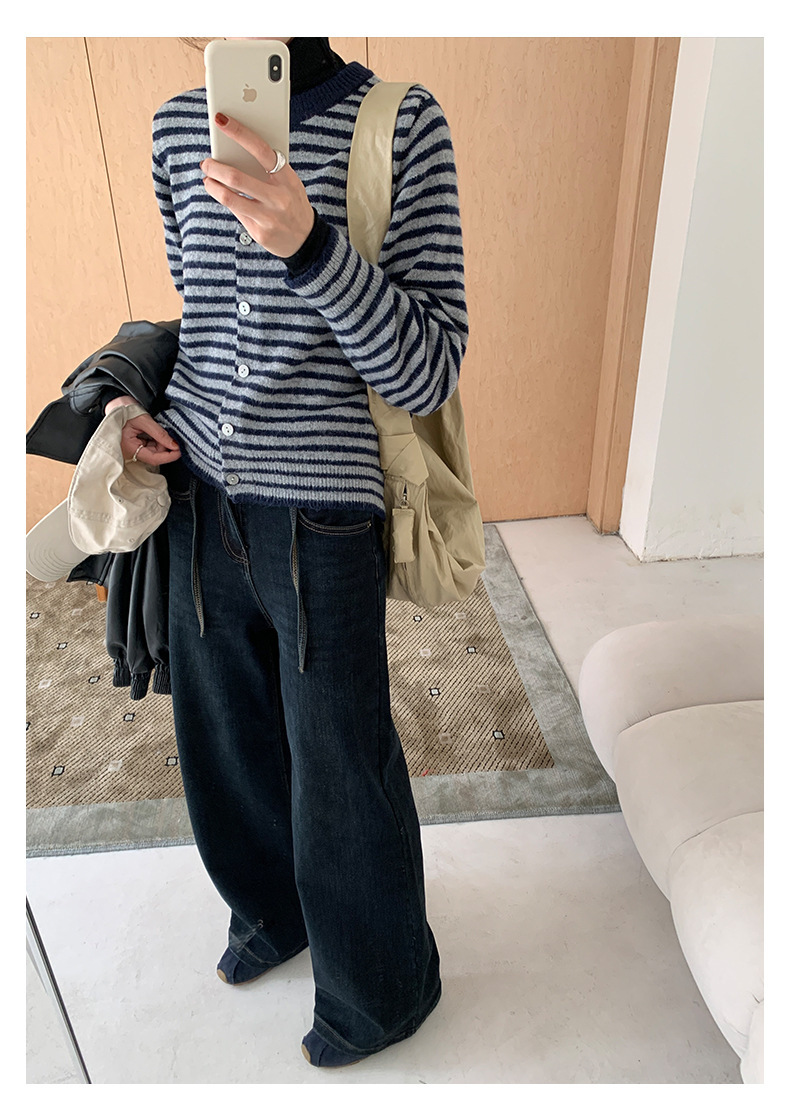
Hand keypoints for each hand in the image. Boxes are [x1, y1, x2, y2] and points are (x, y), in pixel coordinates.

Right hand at [105, 395, 180, 466]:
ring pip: (153, 451)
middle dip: (166, 448)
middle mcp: (130, 451)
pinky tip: (160, 434)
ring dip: (162, 444)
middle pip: (154, 456)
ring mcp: (132, 448)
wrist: (112, 401)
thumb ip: (159, 433)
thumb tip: (173, 445)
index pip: (153, 458)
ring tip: (166, 433)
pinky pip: (149, 446)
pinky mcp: (135, 444)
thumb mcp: (144, 420)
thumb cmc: (122, 408)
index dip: (168, 456)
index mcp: (129, 448)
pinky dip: (157, 441)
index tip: (179, 451)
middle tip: (176, 439)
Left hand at [200, 113, 314, 257]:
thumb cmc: (292, 202)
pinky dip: (223, 199)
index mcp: (287, 179)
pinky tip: (218, 192)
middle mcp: (278, 198)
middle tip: (206, 162)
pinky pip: (235, 211)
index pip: (261, 150)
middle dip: (215, 167)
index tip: (221, 120)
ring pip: (229, 197)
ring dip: (212, 185)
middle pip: (237, 177)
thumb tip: (237, 151)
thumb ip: (269, 170)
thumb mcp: (289, 183)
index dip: (239, 132)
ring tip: (207, 179)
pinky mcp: (260, 232)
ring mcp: (268, 217)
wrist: (306, 239)